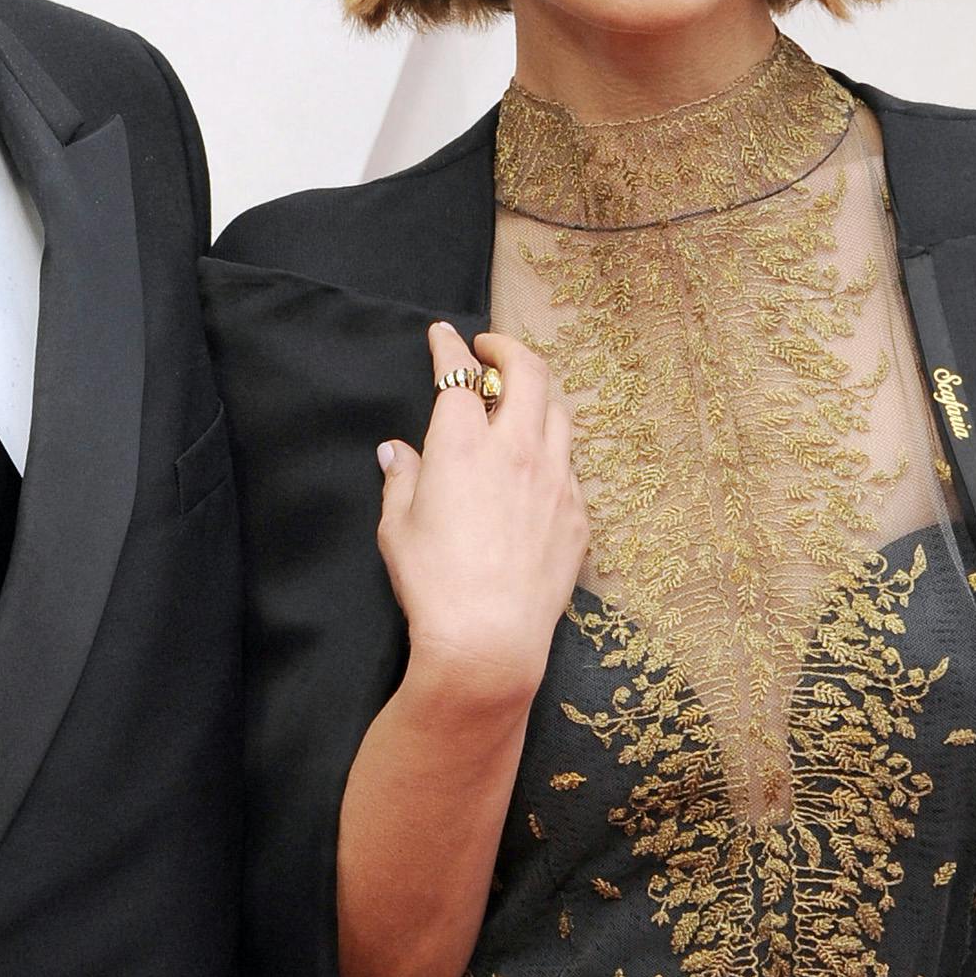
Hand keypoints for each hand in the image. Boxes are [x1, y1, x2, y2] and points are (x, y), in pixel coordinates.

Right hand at [374, 323, 587, 714]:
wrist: (489, 641)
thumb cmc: (434, 584)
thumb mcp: (397, 527)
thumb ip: (402, 478)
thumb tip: (397, 453)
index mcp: (465, 444)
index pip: (458, 374)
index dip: (449, 347)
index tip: (443, 335)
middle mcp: (518, 450)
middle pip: (528, 372)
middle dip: (509, 349)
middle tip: (490, 351)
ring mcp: (557, 481)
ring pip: (560, 413)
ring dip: (539, 394)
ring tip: (521, 399)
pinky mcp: (578, 516)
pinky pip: (570, 465)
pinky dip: (553, 449)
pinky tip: (538, 464)